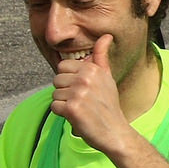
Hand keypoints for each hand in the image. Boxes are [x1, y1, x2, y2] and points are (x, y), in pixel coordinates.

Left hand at [52, 34, 132, 154]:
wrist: (115, 131)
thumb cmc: (108, 105)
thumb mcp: (107, 77)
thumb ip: (102, 56)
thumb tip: (106, 36)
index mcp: (93, 69)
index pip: (63, 66)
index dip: (70, 79)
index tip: (83, 88)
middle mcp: (86, 78)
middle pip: (56, 80)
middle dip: (65, 91)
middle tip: (82, 100)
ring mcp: (78, 93)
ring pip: (54, 94)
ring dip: (64, 103)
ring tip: (81, 108)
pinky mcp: (71, 108)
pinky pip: (54, 106)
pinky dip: (62, 114)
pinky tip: (77, 116)